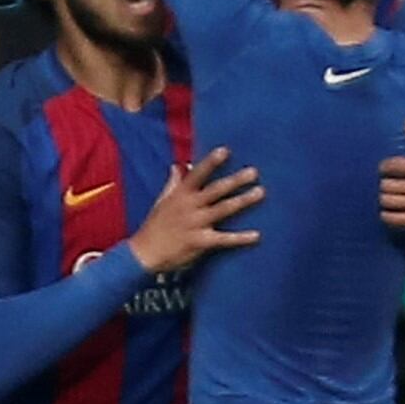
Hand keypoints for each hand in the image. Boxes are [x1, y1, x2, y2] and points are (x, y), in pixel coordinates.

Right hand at [126, 148, 265, 272]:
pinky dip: (241, 238)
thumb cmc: (155, 226)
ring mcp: (196, 224)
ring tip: (260, 192)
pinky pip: (224, 239)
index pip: (197, 174)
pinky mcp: (201, 242)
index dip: (211, 162)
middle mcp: (190, 207)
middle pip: (216, 190)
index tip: (225, 150)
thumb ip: (173, 183)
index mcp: (181, 195)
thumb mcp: (161, 201)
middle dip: (235, 180)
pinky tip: (257, 235)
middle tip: (254, 172)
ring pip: (223, 209)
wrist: (144, 253)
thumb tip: (177, 165)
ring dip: (243, 200)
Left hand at [377, 121, 404, 231]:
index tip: (385, 167)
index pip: (397, 165)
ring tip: (389, 194)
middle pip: (389, 185)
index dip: (385, 166)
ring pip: (389, 201)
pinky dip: (387, 215)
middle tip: (388, 182)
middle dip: (385, 182)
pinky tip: (389, 210)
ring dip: (385, 197)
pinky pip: (395, 219)